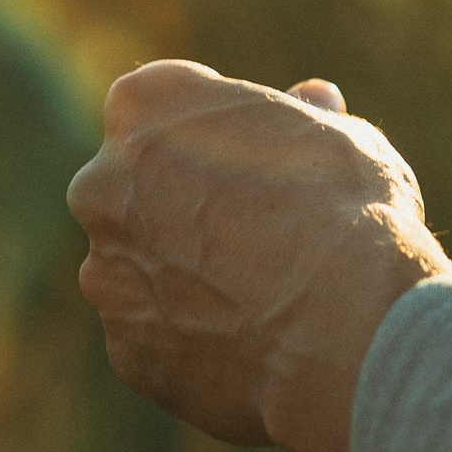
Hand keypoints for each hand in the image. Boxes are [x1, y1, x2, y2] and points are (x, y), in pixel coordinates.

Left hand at [68, 61, 451, 451]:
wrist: (346, 328)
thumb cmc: (348, 210)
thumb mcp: (341, 136)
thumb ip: (303, 119)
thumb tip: (312, 103)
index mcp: (145, 108)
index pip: (162, 101)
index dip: (214, 126)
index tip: (258, 151)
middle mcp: (103, 186)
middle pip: (134, 184)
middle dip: (179, 199)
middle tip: (257, 223)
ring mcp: (106, 274)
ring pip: (140, 265)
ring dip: (183, 272)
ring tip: (264, 295)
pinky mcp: (124, 350)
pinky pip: (155, 334)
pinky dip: (191, 336)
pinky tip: (253, 341)